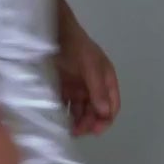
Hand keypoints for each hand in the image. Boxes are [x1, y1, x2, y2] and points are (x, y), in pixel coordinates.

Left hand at [55, 20, 120, 137]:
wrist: (51, 31)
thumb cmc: (75, 46)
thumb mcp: (89, 65)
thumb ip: (97, 89)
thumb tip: (104, 113)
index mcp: (106, 80)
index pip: (112, 105)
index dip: (106, 119)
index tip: (95, 130)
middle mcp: (94, 86)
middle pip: (96, 111)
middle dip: (90, 123)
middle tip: (77, 131)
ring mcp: (78, 88)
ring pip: (81, 111)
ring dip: (77, 122)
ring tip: (67, 129)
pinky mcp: (62, 88)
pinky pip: (66, 106)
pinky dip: (64, 115)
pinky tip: (58, 121)